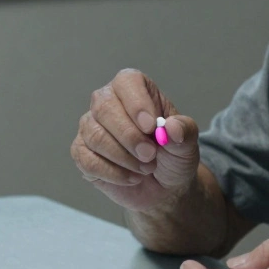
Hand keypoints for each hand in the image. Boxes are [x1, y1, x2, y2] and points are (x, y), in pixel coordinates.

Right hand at [71, 68, 200, 212]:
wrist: (163, 185)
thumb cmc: (172, 154)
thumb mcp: (187, 142)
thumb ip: (184, 131)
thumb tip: (171, 127)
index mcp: (134, 88)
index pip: (127, 83)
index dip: (137, 104)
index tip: (151, 127)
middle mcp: (106, 101)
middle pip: (105, 108)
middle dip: (129, 136)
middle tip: (150, 155)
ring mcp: (90, 126)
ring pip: (96, 136)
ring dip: (124, 158)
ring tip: (147, 168)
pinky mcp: (81, 152)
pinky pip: (88, 160)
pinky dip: (113, 173)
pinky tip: (132, 178)